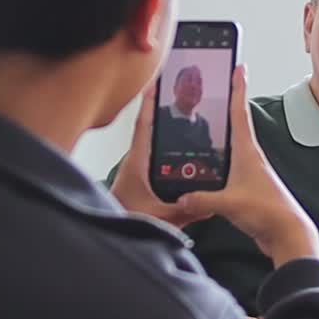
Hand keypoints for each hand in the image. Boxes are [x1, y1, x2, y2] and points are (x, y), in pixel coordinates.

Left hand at [108, 81, 212, 229]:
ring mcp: (136, 171)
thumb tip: (209, 204)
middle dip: (160, 110)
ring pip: (151, 145)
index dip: (149, 103)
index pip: (144, 125)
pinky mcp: (138, 182)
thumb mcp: (161, 217)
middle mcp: (135, 162)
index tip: (155, 83)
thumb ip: (186, 210)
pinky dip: (164, 152)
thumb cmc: (125, 221)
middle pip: (148, 129)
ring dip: (162, 131)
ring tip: (180, 116)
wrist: (109, 235)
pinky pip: (154, 161)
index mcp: (137, 162)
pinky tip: (179, 156)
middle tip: (173, 92)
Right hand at [174, 65, 318, 266]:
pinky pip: (226, 170)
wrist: (288, 235)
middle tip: (218, 86)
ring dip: (220, 134)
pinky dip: (215, 163)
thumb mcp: (230, 204)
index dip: (238, 89)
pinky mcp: (246, 189)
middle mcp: (250, 159)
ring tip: (204, 122)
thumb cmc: (269, 214)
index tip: (239, 67)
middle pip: (235, 125)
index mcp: (248, 153)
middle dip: (226, 105)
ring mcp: (249, 173)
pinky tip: (203, 169)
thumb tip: (181, 197)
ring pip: (229, 147)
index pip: (240, 113)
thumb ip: (203, 199)